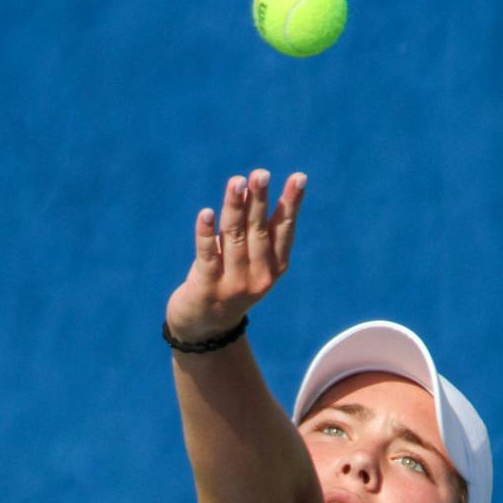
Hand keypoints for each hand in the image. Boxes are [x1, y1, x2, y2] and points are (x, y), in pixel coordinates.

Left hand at [164, 168, 306, 343]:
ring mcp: (233, 284)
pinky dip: (206, 233)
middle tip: (260, 174)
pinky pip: (207, 255)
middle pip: (258, 230)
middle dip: (259, 200)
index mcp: (274, 267)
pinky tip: (206, 213)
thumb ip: (252, 230)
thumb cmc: (228, 282)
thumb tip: (250, 187)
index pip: (283, 229)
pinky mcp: (207, 288)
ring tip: (236, 181)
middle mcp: (258, 276)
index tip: (298, 178)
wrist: (204, 328)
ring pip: (234, 237)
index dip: (291, 203)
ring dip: (234, 207)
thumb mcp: (248, 260)